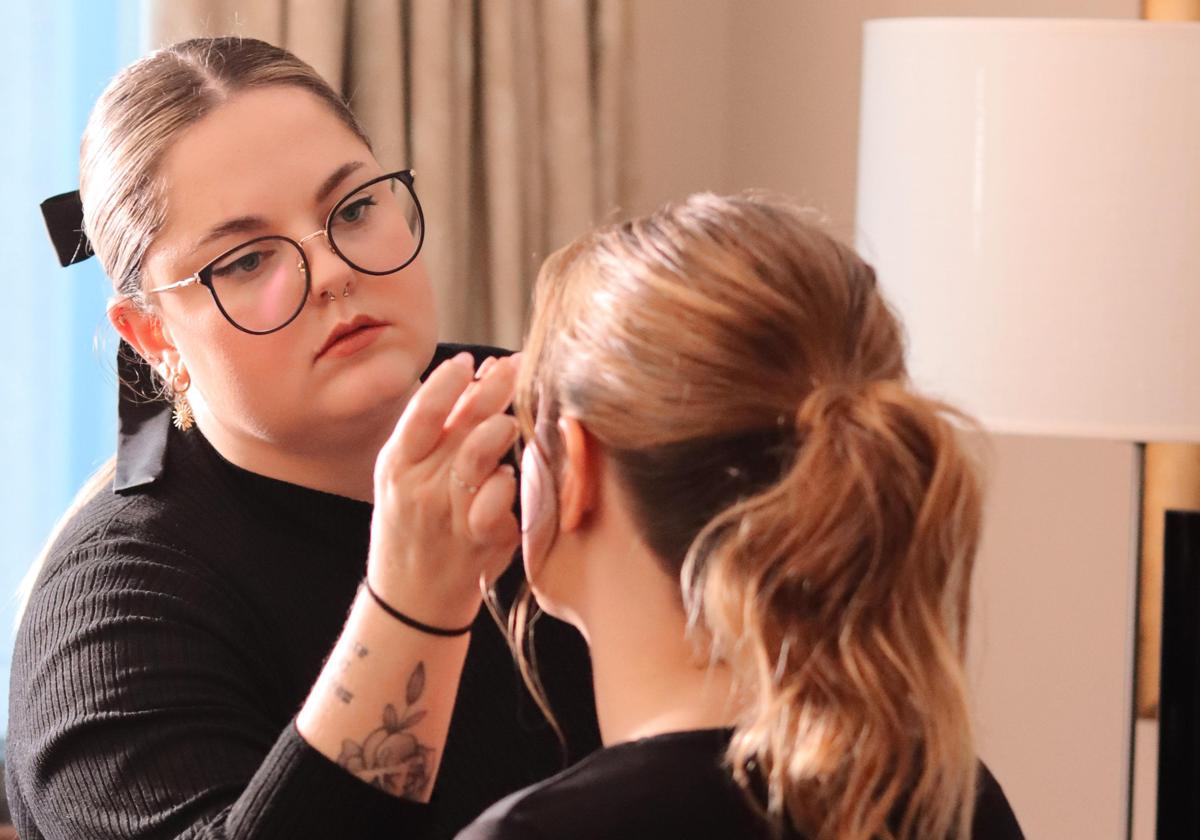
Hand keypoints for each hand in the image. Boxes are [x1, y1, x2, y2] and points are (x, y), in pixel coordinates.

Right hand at [367, 352, 520, 627]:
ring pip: (478, 459)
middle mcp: (418, 487)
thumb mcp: (409, 475)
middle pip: (459, 427)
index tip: (473, 360)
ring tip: (511, 420)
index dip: (448, 382)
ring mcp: (447, 516)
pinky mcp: (477, 541)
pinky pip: (498, 502)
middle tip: (516, 368)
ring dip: (498, 432)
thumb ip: (440, 427)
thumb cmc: (415, 524)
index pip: (421, 412)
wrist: (410, 600)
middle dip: (491, 391)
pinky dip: (507, 484)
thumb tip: (479, 372)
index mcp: (397, 464)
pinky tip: (510, 476)